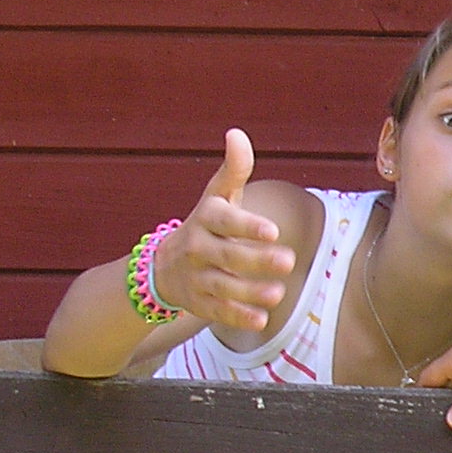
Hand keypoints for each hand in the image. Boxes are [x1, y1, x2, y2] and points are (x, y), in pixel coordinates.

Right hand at [154, 130, 295, 331]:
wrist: (162, 267)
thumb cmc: (206, 225)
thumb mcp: (216, 196)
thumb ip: (234, 170)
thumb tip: (237, 133)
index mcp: (206, 218)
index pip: (225, 221)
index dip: (247, 226)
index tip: (273, 230)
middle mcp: (198, 248)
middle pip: (227, 255)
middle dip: (257, 260)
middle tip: (289, 261)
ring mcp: (197, 278)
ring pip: (223, 286)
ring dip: (250, 291)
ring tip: (278, 293)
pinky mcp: (199, 304)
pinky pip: (218, 312)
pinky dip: (238, 317)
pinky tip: (261, 319)